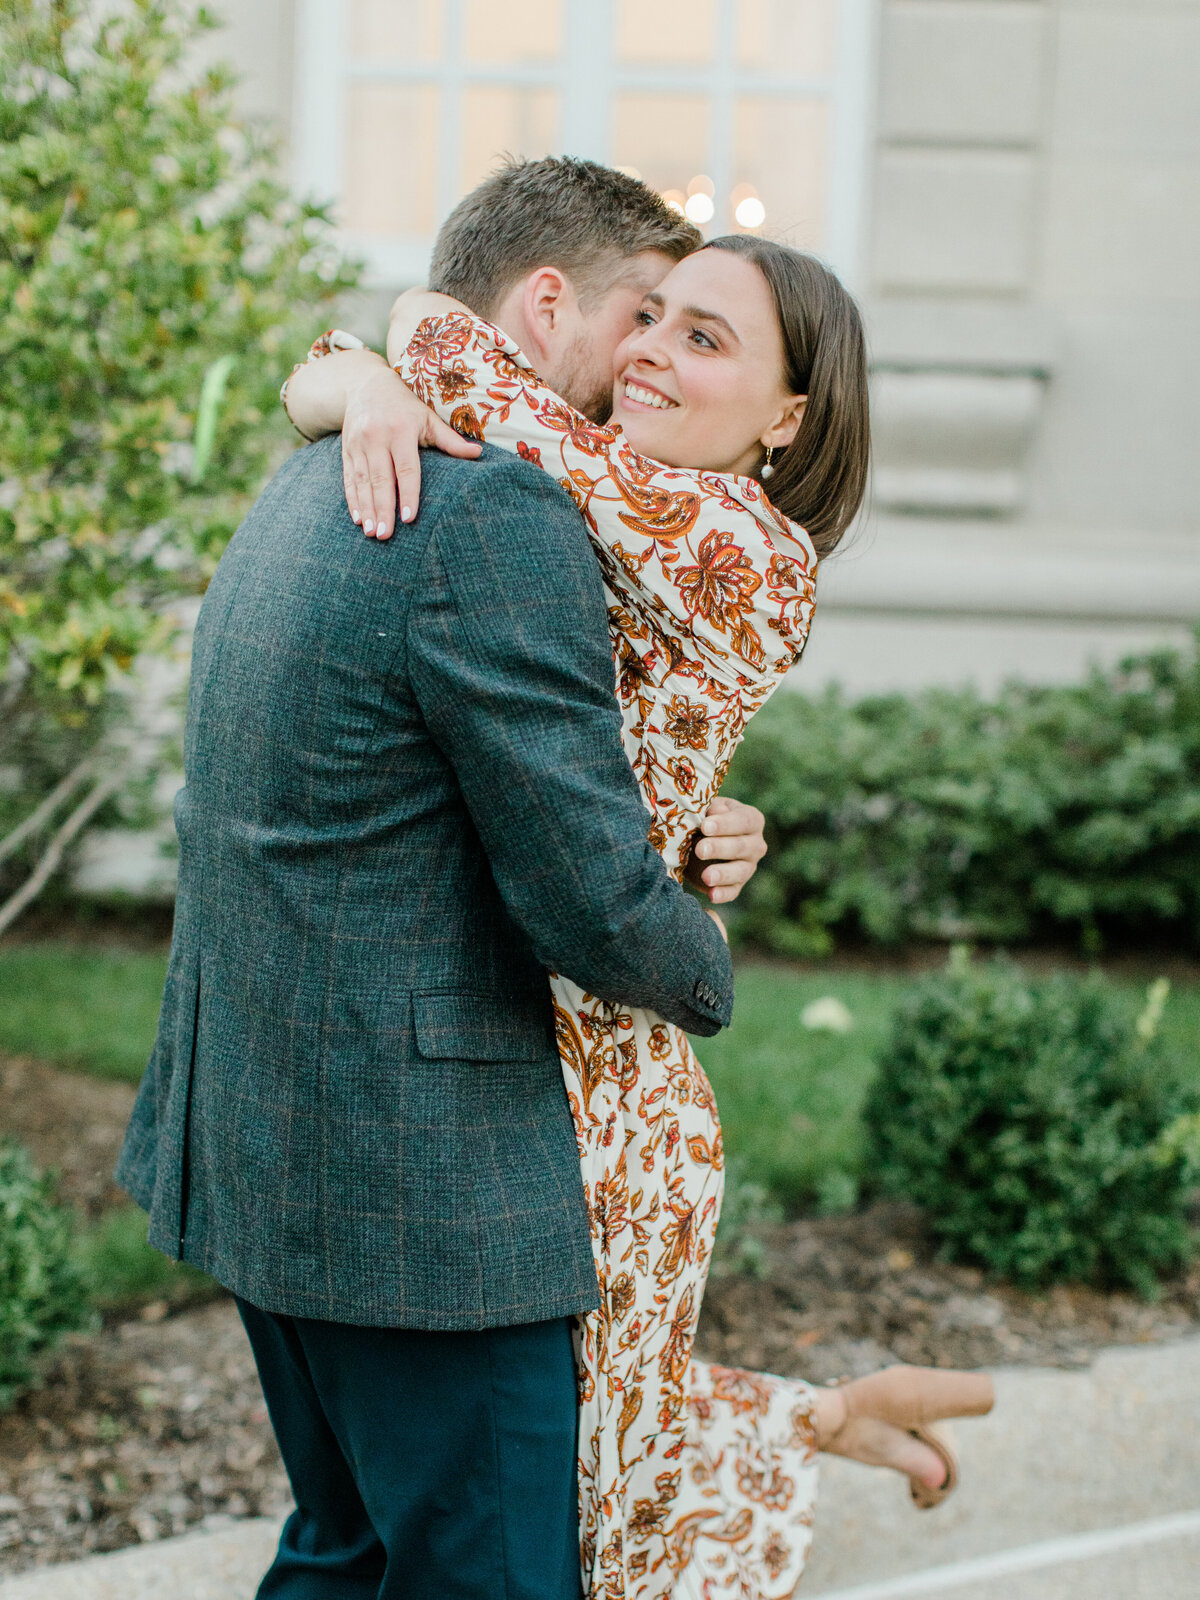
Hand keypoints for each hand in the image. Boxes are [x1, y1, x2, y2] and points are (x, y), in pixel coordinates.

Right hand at [341, 365, 480, 539]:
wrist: (366, 384)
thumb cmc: (405, 406)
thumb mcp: (428, 418)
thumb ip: (451, 440)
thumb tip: (479, 454)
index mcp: (400, 429)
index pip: (405, 468)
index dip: (407, 493)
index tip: (409, 518)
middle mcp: (376, 436)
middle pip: (381, 479)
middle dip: (383, 508)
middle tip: (385, 535)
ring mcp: (358, 443)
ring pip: (363, 482)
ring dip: (366, 509)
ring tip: (371, 532)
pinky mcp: (346, 449)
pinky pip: (348, 478)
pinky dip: (352, 500)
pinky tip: (358, 519)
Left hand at [684, 796, 766, 904]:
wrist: (698, 840)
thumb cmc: (706, 819)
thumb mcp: (708, 809)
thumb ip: (711, 809)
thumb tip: (715, 811)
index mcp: (751, 819)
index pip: (744, 820)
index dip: (725, 824)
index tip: (705, 826)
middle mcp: (756, 844)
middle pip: (742, 846)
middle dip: (720, 848)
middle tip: (700, 850)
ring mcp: (749, 866)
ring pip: (740, 871)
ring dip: (723, 874)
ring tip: (706, 876)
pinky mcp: (737, 884)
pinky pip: (733, 891)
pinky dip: (723, 894)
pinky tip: (711, 895)